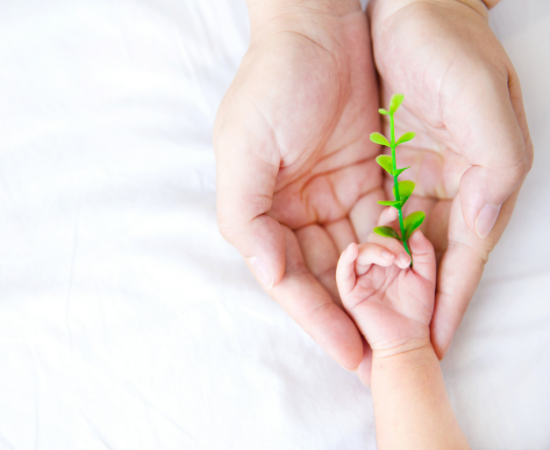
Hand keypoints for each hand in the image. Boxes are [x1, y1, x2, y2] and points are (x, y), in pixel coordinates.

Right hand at [214, 1, 381, 369]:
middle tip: (381, 359)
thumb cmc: (274, 83)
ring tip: (405, 333)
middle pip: (326, 278)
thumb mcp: (244, 148)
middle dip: (352, 319)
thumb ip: (246, 216)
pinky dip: (399, 254)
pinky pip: (385, 224)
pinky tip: (418, 283)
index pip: (290, 278)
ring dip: (379, 295)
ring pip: (358, 259)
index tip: (348, 352)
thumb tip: (267, 272)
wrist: (319, 27)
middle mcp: (297, 212)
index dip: (318, 317)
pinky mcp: (367, 178)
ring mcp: (333, 197)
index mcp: (263, 212)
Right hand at [336, 228, 436, 355]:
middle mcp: (374, 265)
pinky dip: (347, 259)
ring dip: (376, 250)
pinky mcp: (350, 292)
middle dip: (387, 237)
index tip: (397, 209)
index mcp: (391, 259)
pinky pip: (344, 271)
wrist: (408, 343)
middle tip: (402, 246)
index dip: (390, 220)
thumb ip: (424, 254)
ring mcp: (361, 277)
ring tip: (395, 260)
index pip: (386, 233)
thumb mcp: (427, 278)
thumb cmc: (417, 312)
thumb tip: (416, 232)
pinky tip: (354, 249)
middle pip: (373, 239)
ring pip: (360, 252)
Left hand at [368, 0, 532, 357]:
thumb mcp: (482, 106)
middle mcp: (447, 186)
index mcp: (480, 180)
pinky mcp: (381, 163)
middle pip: (428, 261)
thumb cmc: (447, 47)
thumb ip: (496, 173)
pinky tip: (351, 274)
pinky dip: (364, 247)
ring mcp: (412, 176)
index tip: (430, 344)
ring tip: (366, 324)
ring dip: (384, 284)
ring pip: (397, 245)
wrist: (403, 3)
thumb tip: (482, 228)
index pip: (462, 258)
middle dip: (410, 304)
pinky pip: (371, 216)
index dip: (448, 303)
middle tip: (387, 347)